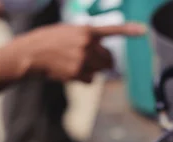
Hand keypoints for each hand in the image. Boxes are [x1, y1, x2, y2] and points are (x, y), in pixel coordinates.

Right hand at [6, 23, 145, 82]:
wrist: (29, 54)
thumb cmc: (48, 41)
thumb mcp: (68, 31)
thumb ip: (87, 39)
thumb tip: (103, 55)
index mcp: (85, 30)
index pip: (111, 30)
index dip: (129, 30)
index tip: (143, 30)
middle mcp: (86, 44)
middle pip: (109, 58)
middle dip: (104, 62)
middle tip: (89, 60)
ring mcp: (82, 59)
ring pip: (100, 70)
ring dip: (93, 70)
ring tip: (74, 63)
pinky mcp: (77, 73)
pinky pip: (91, 80)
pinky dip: (84, 79)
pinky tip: (70, 72)